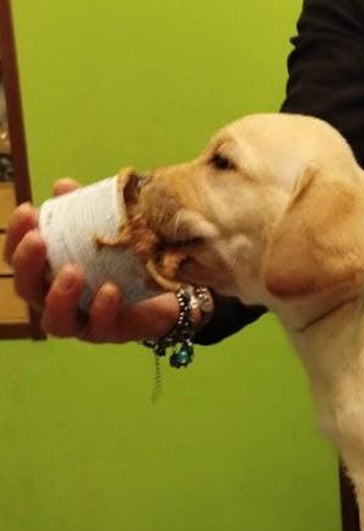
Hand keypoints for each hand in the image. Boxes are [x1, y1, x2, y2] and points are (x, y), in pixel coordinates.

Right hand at [4, 179, 180, 342]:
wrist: (168, 292)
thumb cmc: (125, 259)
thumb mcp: (106, 230)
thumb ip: (84, 210)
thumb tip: (63, 186)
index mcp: (48, 273)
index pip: (18, 256)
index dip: (16, 234)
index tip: (28, 209)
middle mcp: (56, 300)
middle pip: (27, 288)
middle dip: (28, 263)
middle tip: (39, 240)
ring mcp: (81, 321)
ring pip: (55, 319)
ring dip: (59, 295)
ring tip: (72, 271)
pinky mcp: (108, 334)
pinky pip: (99, 327)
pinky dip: (102, 309)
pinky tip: (110, 290)